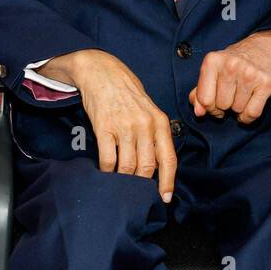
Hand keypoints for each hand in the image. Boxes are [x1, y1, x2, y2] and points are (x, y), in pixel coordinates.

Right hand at [38, 49, 176, 202]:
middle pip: (147, 167)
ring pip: (127, 166)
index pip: (169, 159)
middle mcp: (145, 125)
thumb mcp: (149, 110)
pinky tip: (106, 171)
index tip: (164, 197)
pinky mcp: (104, 127)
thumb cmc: (127, 94)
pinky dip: (107, 171)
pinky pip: (108, 159)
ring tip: (120, 182)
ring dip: (123, 179)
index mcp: (160, 122)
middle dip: (142, 184)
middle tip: (136, 191)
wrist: (102, 72)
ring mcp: (124, 126)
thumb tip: (156, 167)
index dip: (168, 182)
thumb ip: (154, 135)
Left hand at [189, 31, 270, 124]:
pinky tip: (249, 104)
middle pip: (221, 105)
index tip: (214, 102)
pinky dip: (248, 116)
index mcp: (212, 61)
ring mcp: (249, 74)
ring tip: (241, 94)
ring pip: (237, 110)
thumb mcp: (213, 70)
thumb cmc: (235, 62)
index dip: (208, 107)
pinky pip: (252, 113)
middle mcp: (230, 65)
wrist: (266, 48)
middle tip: (231, 95)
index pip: (204, 99)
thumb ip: (200, 91)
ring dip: (238, 108)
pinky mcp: (265, 83)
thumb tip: (198, 112)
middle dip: (224, 106)